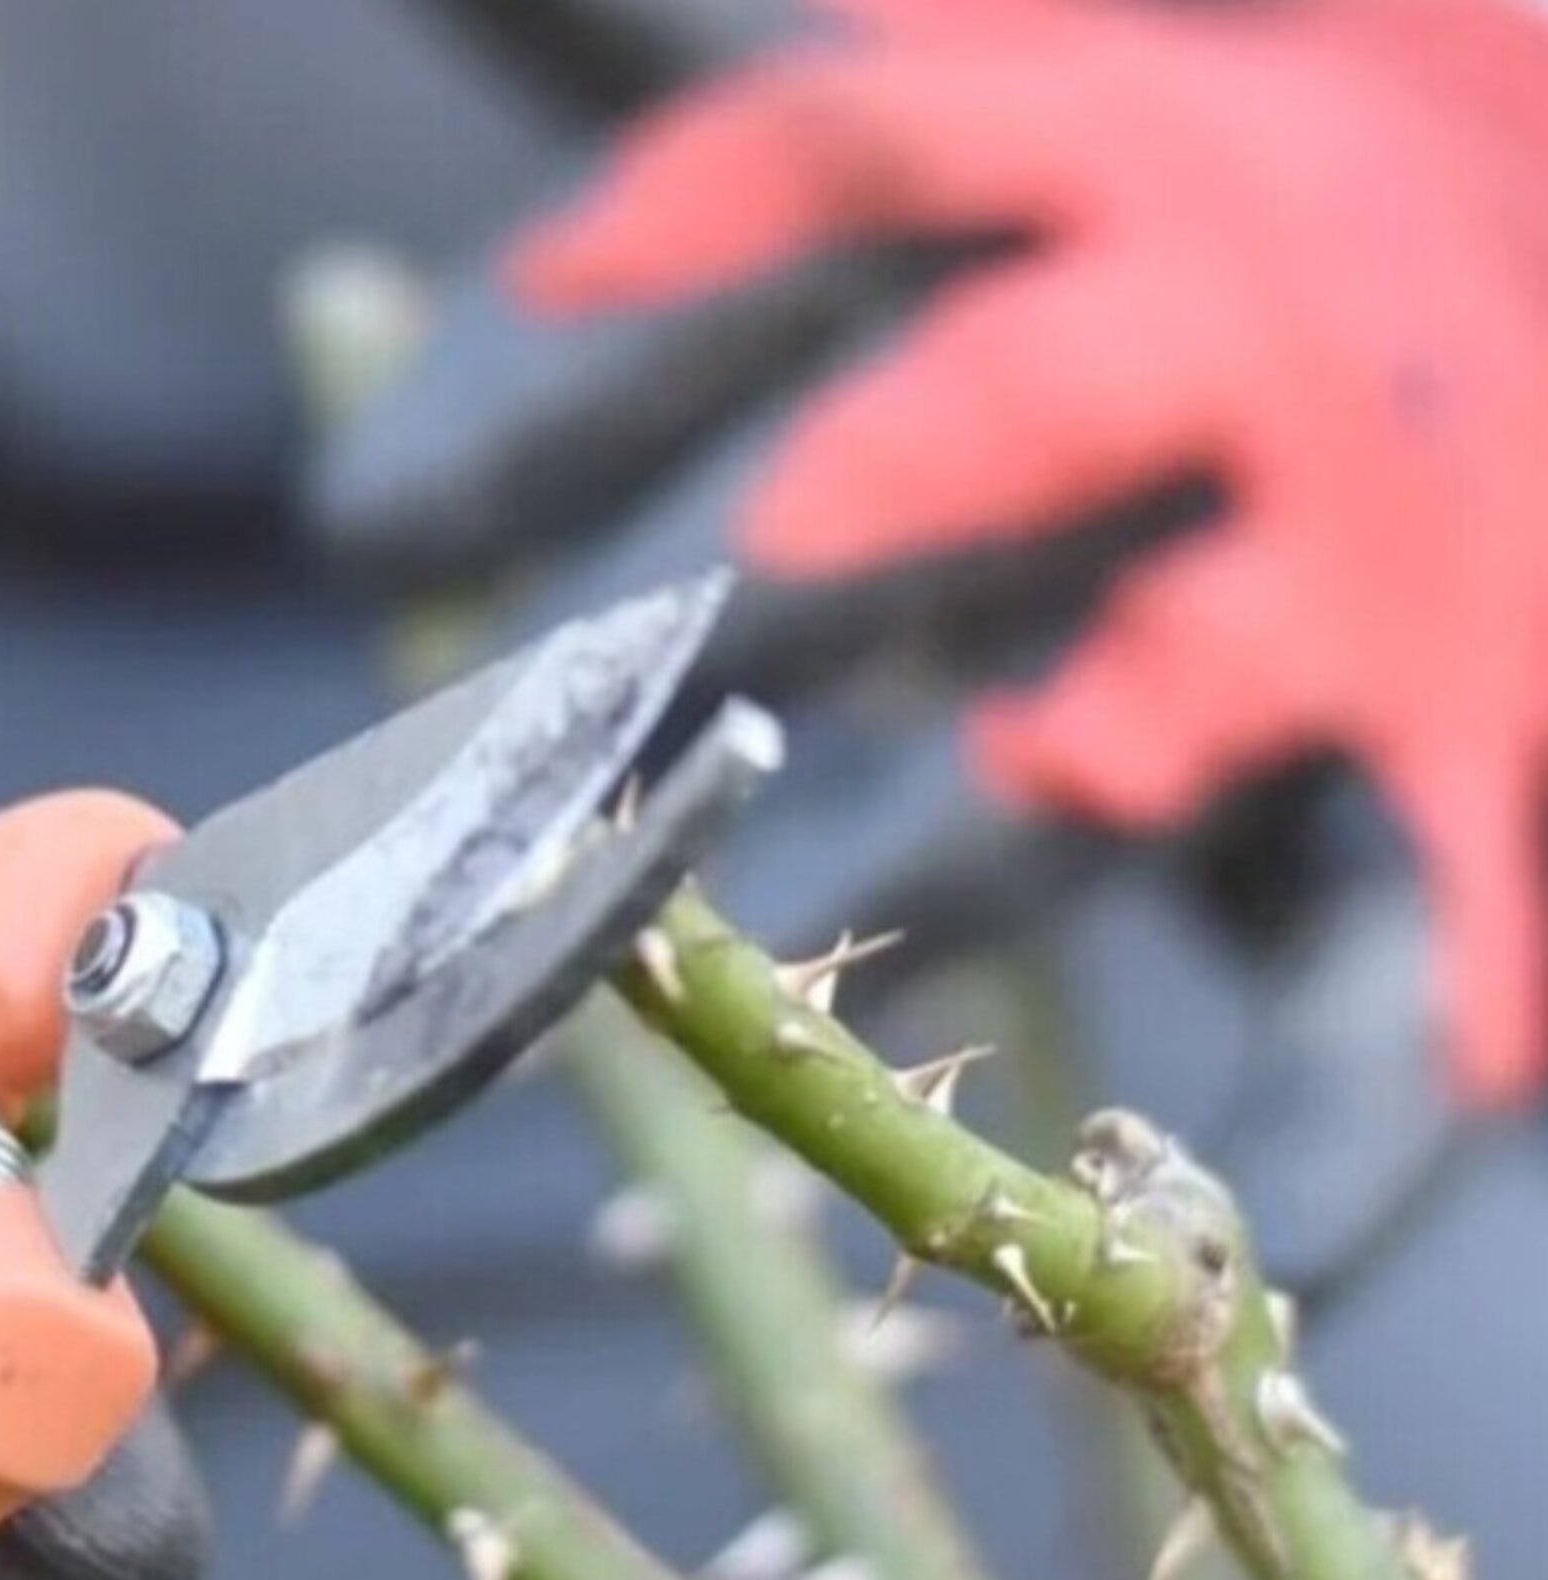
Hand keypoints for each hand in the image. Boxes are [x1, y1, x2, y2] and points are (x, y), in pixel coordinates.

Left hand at [316, 0, 1547, 1112]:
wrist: (1547, 224)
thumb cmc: (1175, 214)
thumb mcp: (976, 100)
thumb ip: (704, 111)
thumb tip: (395, 36)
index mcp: (1088, 151)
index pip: (812, 196)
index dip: (577, 349)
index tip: (365, 517)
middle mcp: (1229, 337)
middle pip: (969, 437)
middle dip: (729, 572)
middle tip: (507, 738)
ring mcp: (1358, 568)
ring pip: (1172, 691)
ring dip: (974, 810)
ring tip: (768, 922)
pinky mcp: (1467, 765)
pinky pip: (1419, 948)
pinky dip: (1354, 1109)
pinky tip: (1247, 1245)